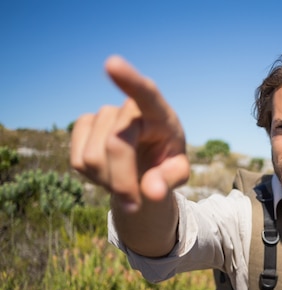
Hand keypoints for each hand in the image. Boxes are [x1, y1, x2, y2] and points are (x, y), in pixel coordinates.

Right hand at [70, 55, 189, 211]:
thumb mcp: (177, 172)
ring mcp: (103, 114)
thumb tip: (153, 192)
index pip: (146, 93)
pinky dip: (93, 178)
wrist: (145, 164)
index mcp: (160, 113)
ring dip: (109, 182)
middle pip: (116, 146)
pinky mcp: (82, 126)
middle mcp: (129, 108)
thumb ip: (170, 180)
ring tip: (126, 179)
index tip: (111, 63)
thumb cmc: (167, 162)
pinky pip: (78, 161)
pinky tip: (109, 172)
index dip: (128, 80)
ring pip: (93, 158)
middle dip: (122, 182)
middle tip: (135, 206)